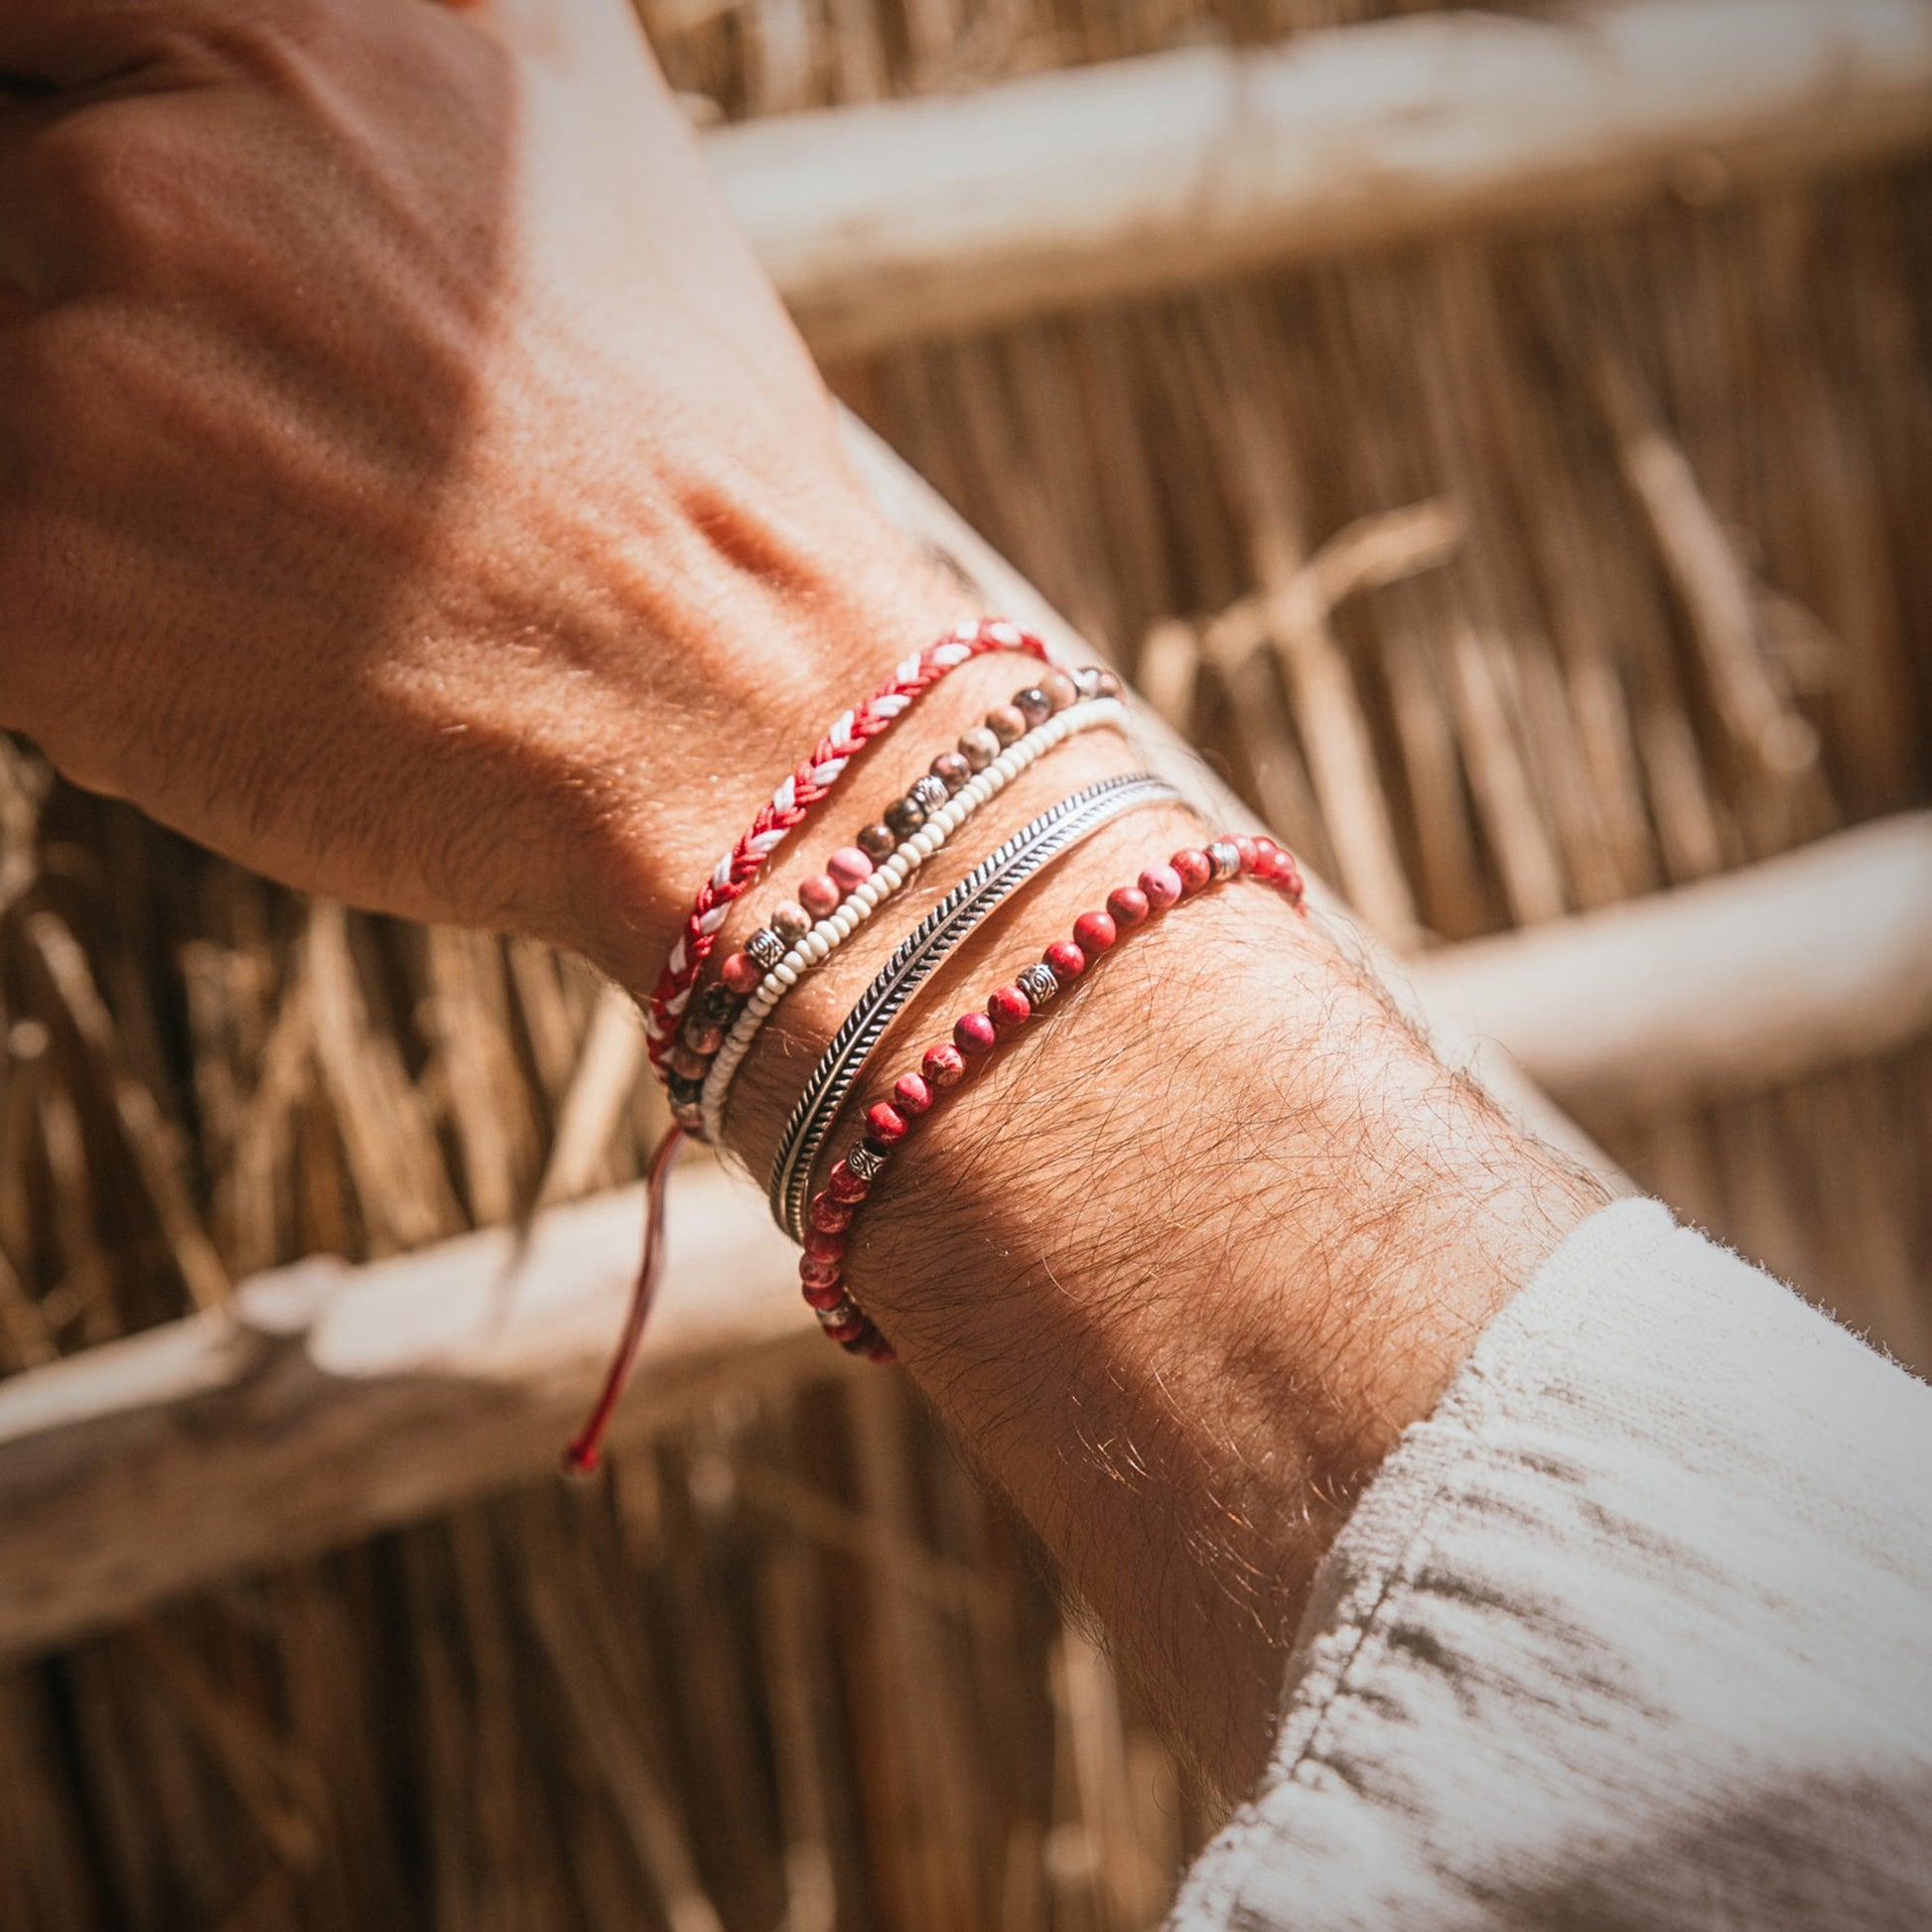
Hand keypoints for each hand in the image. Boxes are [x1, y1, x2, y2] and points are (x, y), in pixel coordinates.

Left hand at [0, 0, 951, 977]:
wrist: (738, 719)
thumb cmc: (677, 440)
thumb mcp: (571, 93)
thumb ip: (378, 2)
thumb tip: (231, 29)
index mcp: (269, 34)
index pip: (30, 30)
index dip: (65, 114)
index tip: (128, 219)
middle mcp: (136, 187)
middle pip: (4, 217)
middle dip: (92, 302)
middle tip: (272, 420)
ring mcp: (69, 399)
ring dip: (86, 458)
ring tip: (276, 534)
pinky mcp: (36, 604)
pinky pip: (0, 565)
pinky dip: (78, 600)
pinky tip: (239, 631)